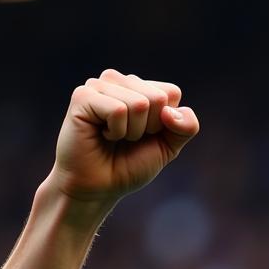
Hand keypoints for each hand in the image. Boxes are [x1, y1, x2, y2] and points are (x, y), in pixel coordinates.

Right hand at [49, 68, 199, 205]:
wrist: (99, 187)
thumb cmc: (129, 166)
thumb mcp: (167, 147)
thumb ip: (185, 128)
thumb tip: (172, 111)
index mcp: (139, 88)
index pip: (171, 93)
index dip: (166, 123)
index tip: (146, 136)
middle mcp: (119, 81)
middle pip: (158, 98)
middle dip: (149, 128)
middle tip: (127, 139)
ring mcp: (99, 85)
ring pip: (139, 103)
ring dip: (132, 132)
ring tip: (113, 137)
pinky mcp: (83, 96)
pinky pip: (118, 110)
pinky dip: (116, 131)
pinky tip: (102, 135)